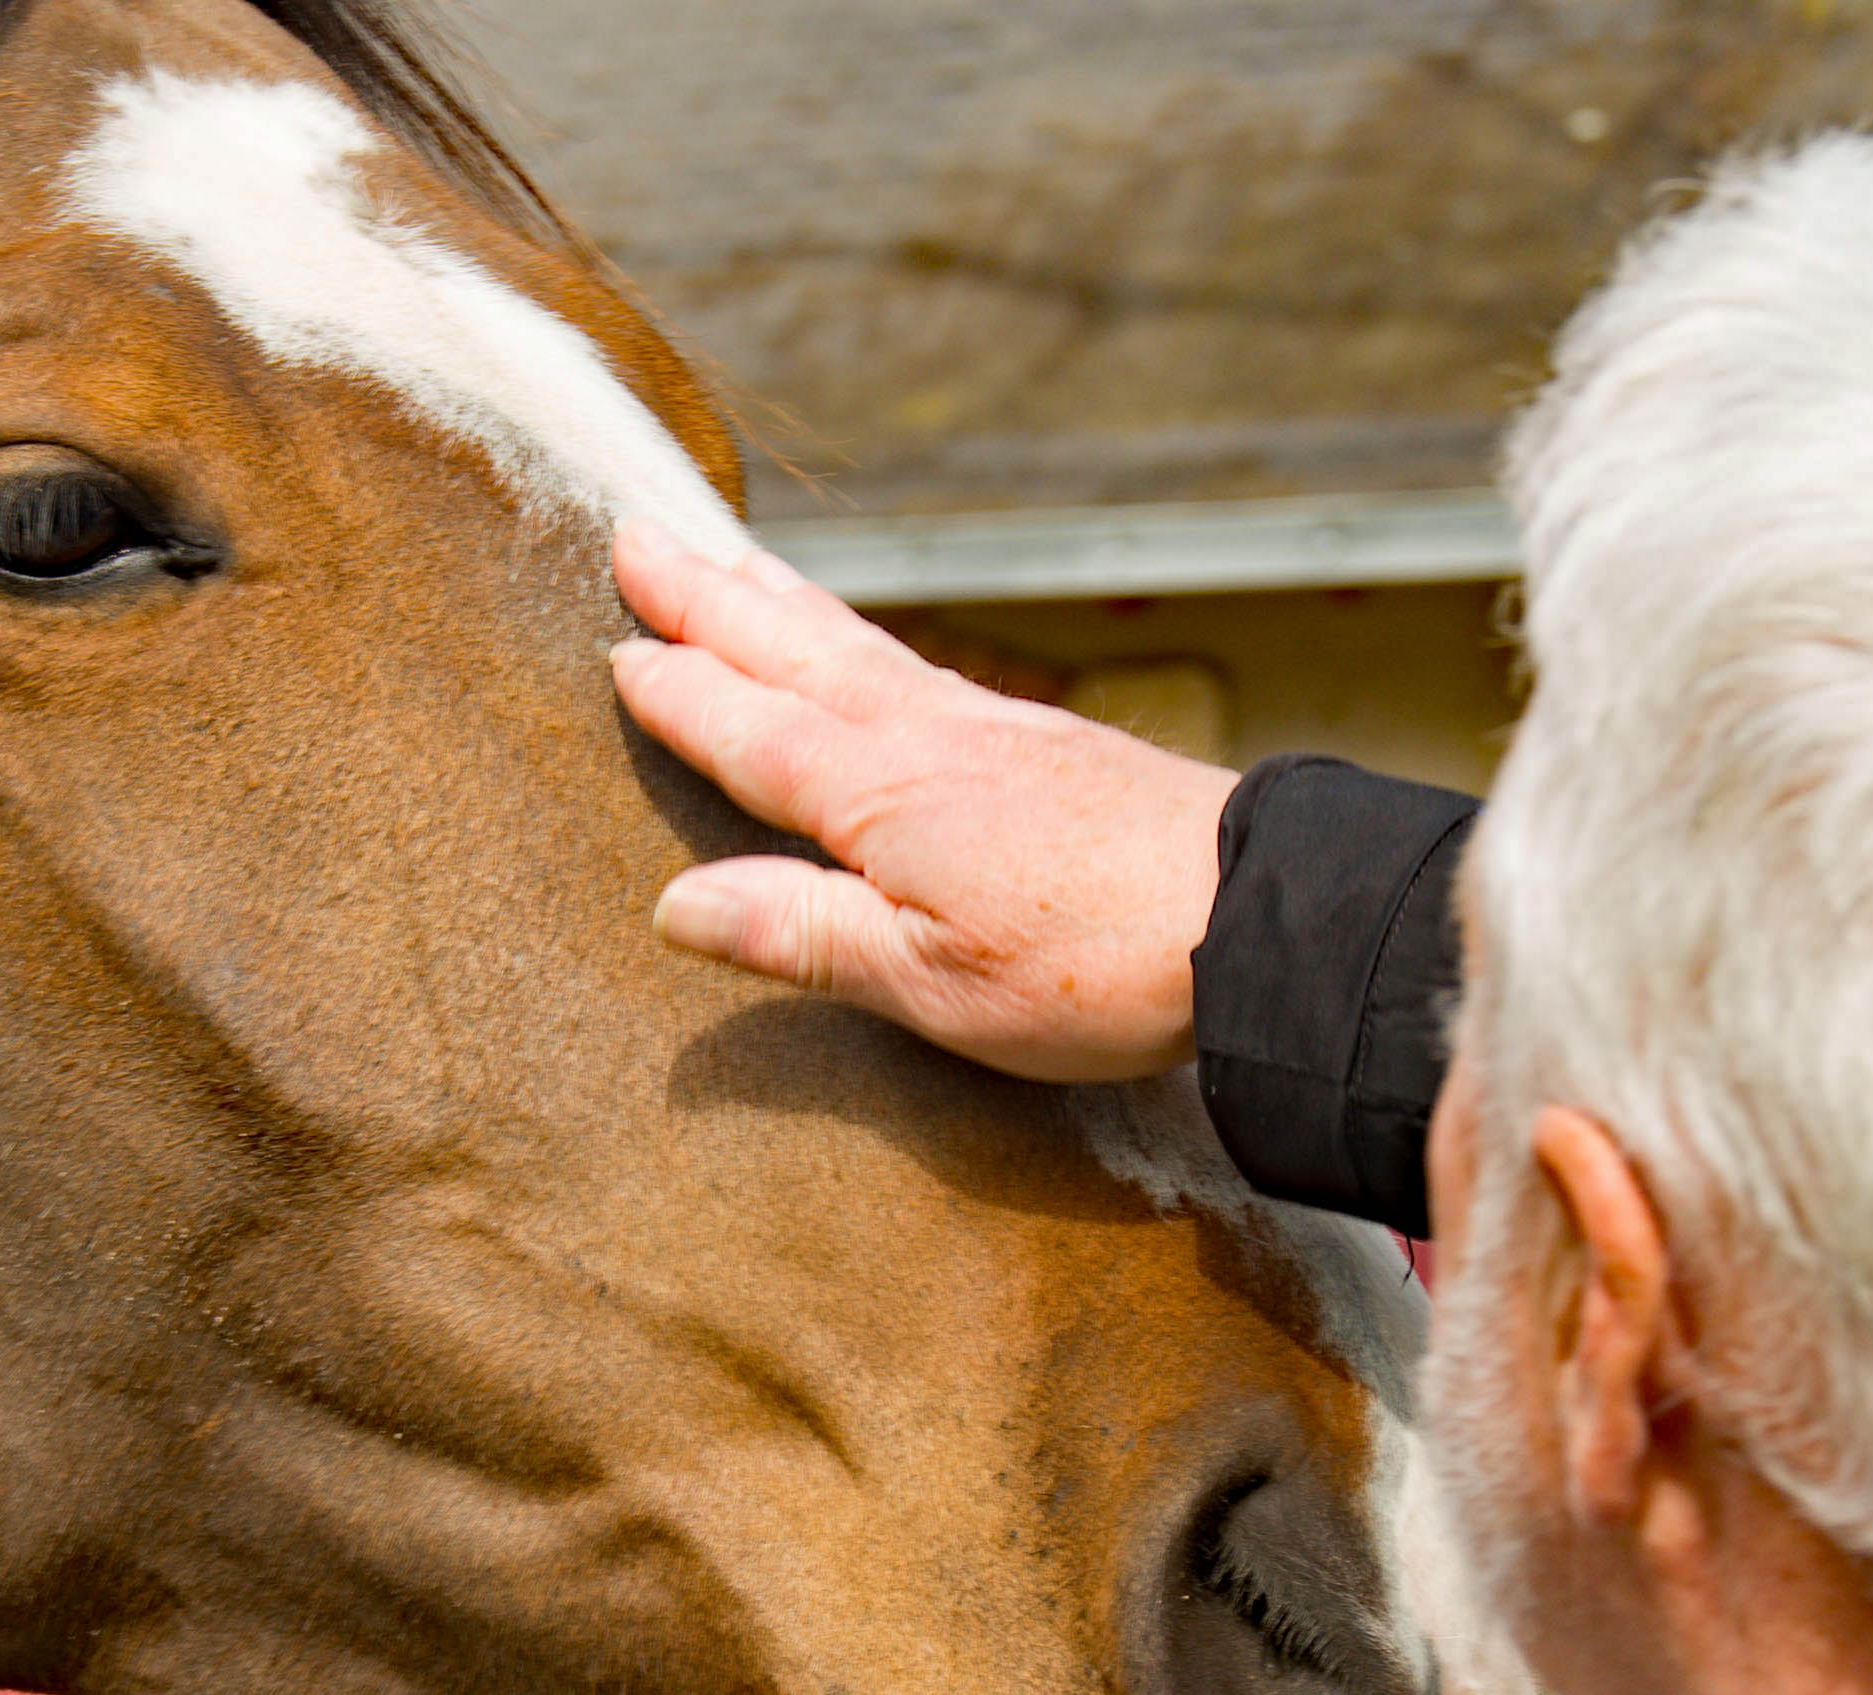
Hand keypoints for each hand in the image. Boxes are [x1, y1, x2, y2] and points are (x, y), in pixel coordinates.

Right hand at [610, 520, 1234, 1083]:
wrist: (1259, 915)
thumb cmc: (1095, 965)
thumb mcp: (928, 980)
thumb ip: (800, 934)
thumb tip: (674, 904)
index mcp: (878, 794)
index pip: (748, 732)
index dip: (677, 694)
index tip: (613, 650)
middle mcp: (925, 736)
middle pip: (792, 651)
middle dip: (708, 597)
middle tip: (637, 535)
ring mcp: (990, 728)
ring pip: (856, 643)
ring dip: (780, 599)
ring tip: (730, 562)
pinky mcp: (1045, 740)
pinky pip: (917, 664)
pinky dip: (861, 637)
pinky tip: (867, 652)